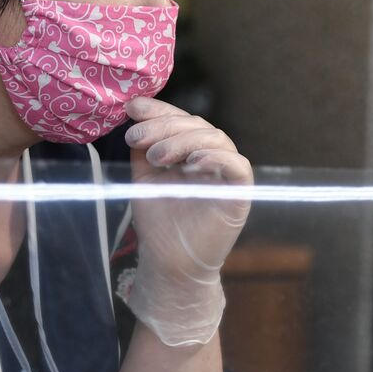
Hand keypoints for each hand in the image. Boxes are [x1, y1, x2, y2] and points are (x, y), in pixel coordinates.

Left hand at [121, 98, 251, 346]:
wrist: (168, 264)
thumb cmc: (159, 224)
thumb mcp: (143, 178)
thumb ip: (143, 149)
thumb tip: (135, 118)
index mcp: (189, 152)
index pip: (180, 120)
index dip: (159, 109)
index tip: (132, 107)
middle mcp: (211, 159)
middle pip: (197, 125)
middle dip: (164, 125)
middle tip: (136, 137)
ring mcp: (227, 175)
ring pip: (216, 139)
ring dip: (183, 140)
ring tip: (156, 157)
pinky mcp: (240, 193)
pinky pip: (237, 165)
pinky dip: (215, 157)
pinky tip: (191, 162)